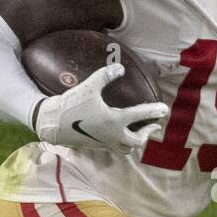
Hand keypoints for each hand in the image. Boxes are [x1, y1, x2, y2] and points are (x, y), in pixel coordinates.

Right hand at [34, 63, 167, 154]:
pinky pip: (116, 148)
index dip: (154, 112)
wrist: (52, 123)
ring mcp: (104, 142)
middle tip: (154, 125)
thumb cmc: (71, 104)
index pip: (139, 116)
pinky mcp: (97, 145)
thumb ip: (105, 76)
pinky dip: (124, 143)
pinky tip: (122, 134)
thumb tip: (120, 68)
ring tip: (140, 133)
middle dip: (147, 132)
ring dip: (136, 141)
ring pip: (127, 148)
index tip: (164, 109)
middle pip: (137, 140)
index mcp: (113, 120)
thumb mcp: (89, 86)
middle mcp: (112, 134)